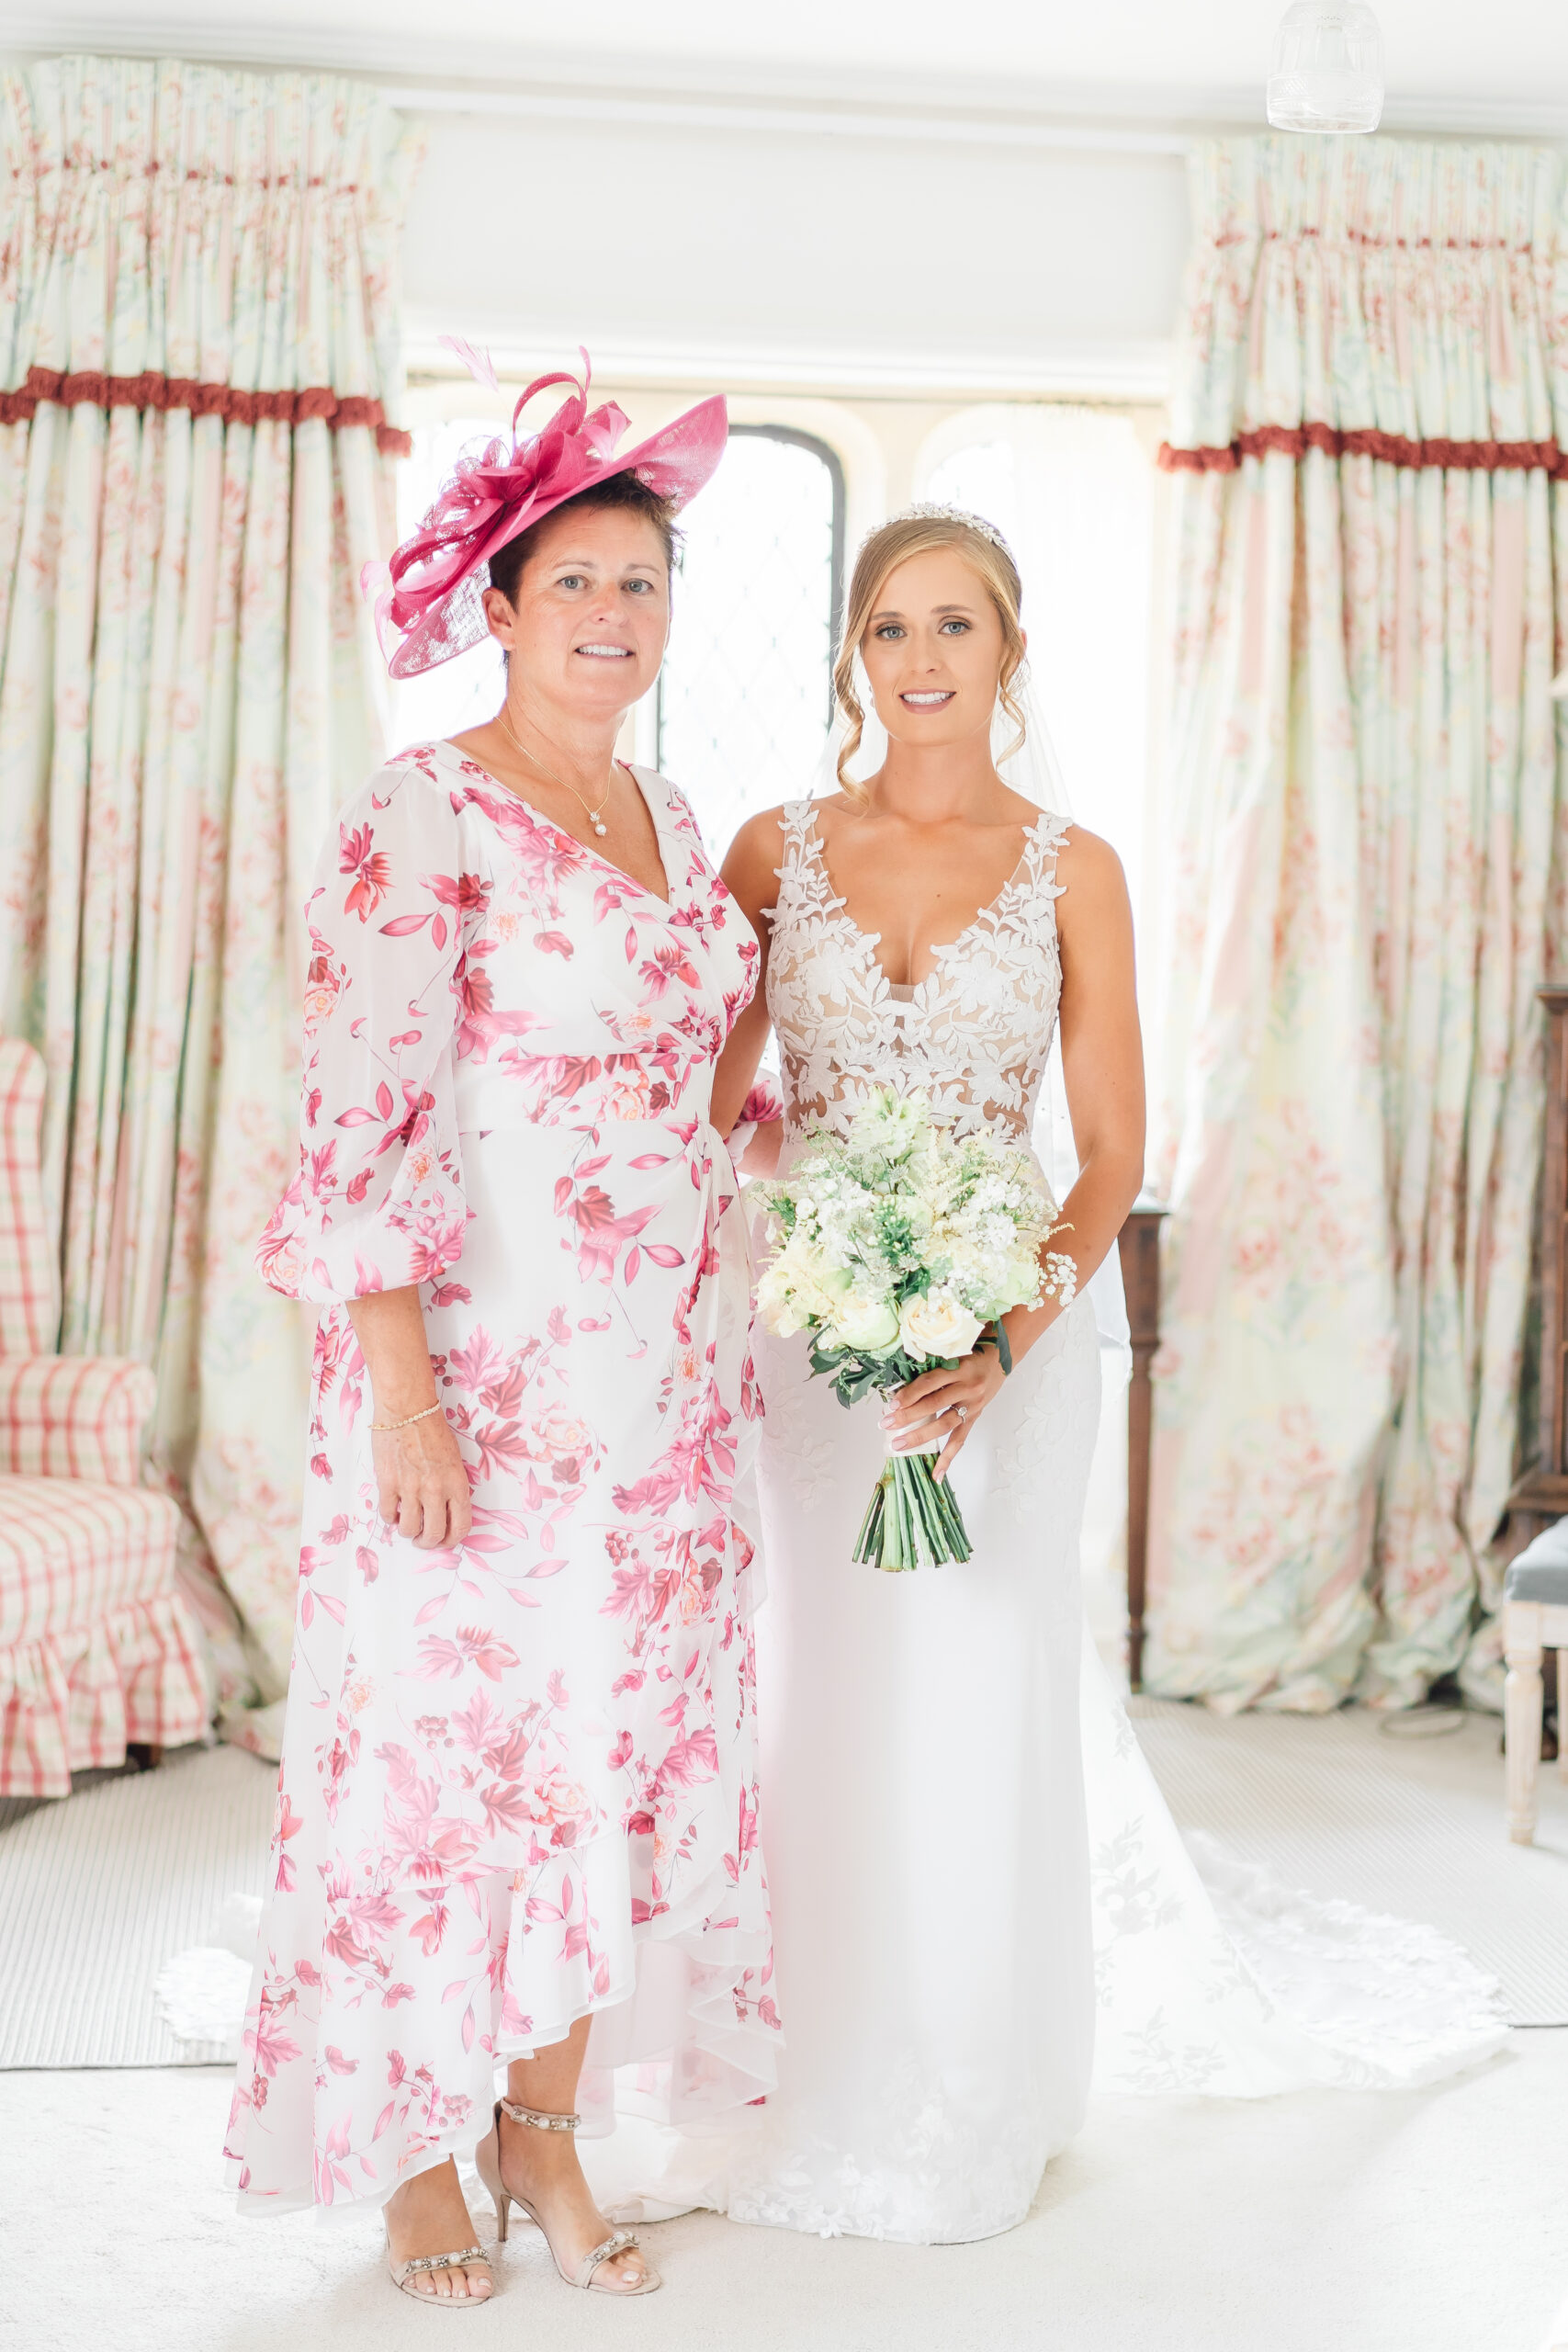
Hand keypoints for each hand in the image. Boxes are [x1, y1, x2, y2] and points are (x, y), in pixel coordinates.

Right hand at [372, 1409, 472, 1549]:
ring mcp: (410, 1488)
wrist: (407, 1410)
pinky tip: (393, 1509)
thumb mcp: (455, 1459)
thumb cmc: (432, 1430)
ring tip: (407, 1523)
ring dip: (408, 1531)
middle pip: (433, 1535)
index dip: (452, 1540)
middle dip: (428, 1543)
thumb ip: (452, 1487)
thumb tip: (446, 1512)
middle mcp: (435, 1490)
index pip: (460, 1526)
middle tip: (423, 1540)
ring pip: (408, 1529)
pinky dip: (390, 1517)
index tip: (445, 1541)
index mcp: (456, 1484)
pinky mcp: (388, 1484)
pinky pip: (388, 1515)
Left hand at [880, 1346, 1007, 1482]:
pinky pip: (960, 1440)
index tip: (892, 1403)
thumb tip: (899, 1383)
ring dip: (920, 1436)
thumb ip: (931, 1366)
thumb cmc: (971, 1352)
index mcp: (959, 1368)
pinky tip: (937, 1473)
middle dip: (908, 1416)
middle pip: (934, 1405)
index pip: (929, 1383)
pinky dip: (948, 1457)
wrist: (1000, 1357)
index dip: (910, 1394)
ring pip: (944, 1424)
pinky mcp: (976, 1417)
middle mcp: (967, 1387)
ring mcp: (973, 1404)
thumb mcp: (952, 1353)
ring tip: (900, 1444)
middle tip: (886, 1424)